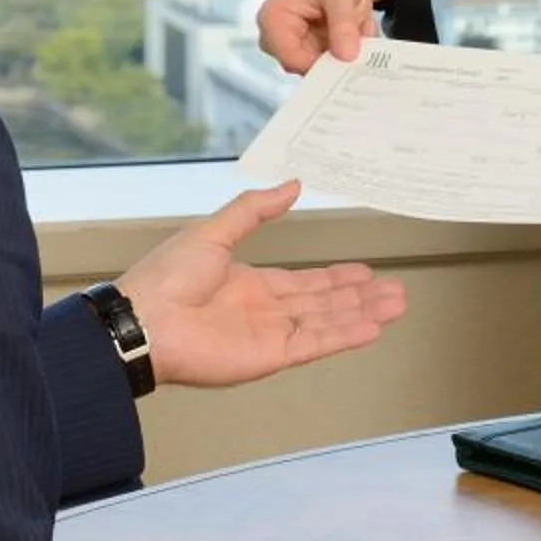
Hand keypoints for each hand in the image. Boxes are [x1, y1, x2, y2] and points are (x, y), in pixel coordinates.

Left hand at [115, 180, 408, 387]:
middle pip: (323, 303)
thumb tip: (291, 185)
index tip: (364, 272)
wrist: (143, 321)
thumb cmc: (167, 277)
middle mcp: (264, 311)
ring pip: (327, 321)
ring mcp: (269, 335)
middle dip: (360, 296)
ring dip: (362, 313)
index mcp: (249, 284)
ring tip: (397, 304)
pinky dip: (345, 335)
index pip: (303, 282)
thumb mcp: (214, 231)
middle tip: (395, 291)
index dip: (336, 278)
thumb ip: (254, 209)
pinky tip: (373, 328)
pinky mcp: (270, 356)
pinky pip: (315, 343)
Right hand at [257, 0, 388, 73]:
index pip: (293, 60)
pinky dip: (356, 47)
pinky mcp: (313, 51)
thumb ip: (342, 23)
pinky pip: (339, 63)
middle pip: (310, 68)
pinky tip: (358, 24)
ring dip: (352, 47)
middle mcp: (278, 37)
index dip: (324, 63)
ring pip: (328, 67)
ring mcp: (296, 46)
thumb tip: (346, 56)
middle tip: (360, 28)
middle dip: (341, 51)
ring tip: (359, 19)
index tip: (353, 55)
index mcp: (273, 19)